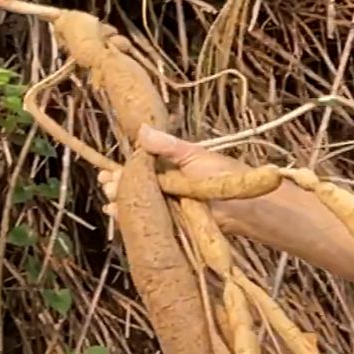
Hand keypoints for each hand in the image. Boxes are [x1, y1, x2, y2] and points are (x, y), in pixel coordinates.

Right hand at [97, 125, 250, 217]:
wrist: (245, 206)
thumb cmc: (224, 175)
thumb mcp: (193, 155)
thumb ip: (167, 146)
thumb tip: (143, 129)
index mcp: (171, 167)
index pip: (140, 168)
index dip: (123, 171)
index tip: (108, 173)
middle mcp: (168, 186)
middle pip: (136, 187)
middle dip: (119, 186)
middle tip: (108, 185)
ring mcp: (169, 206)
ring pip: (140, 204)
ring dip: (123, 202)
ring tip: (110, 201)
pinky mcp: (173, 224)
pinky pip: (149, 221)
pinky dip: (132, 219)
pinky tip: (118, 216)